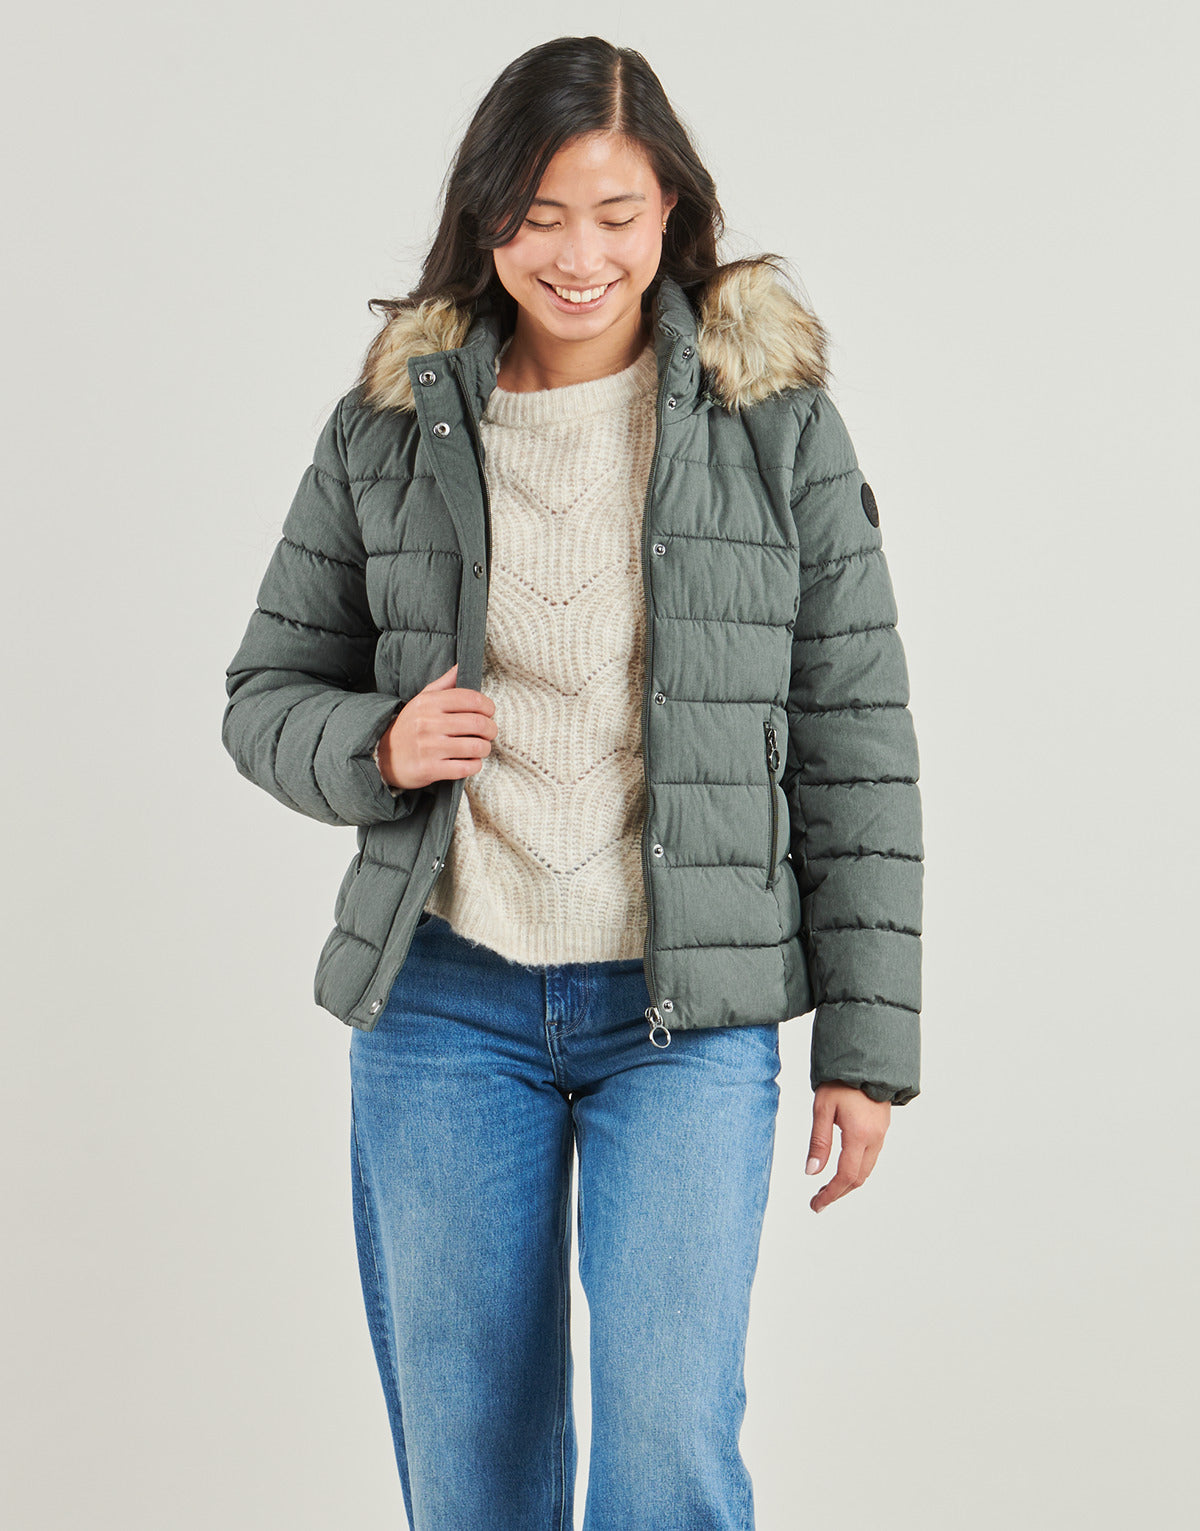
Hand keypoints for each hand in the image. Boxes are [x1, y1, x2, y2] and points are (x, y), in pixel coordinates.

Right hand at [375, 663, 496, 790]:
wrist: (382, 756)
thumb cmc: (409, 726)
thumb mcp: (422, 700)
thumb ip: (444, 683)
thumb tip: (461, 665)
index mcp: (429, 703)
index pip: (471, 699)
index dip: (488, 706)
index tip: (489, 712)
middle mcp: (428, 723)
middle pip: (478, 723)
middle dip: (491, 729)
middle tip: (489, 732)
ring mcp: (429, 748)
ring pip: (475, 747)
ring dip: (485, 748)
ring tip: (481, 748)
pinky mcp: (430, 769)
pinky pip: (466, 768)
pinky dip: (475, 765)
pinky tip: (471, 762)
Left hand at [804, 1082, 890, 1212]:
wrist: (866, 1060)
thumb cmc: (841, 1081)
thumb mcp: (822, 1109)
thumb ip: (818, 1142)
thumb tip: (812, 1172)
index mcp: (859, 1135)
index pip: (846, 1175)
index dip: (831, 1194)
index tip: (816, 1205)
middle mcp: (875, 1138)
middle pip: (859, 1178)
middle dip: (838, 1192)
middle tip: (818, 1200)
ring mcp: (881, 1133)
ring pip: (866, 1169)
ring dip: (848, 1182)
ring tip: (827, 1188)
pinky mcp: (882, 1128)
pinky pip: (871, 1157)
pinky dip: (856, 1168)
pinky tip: (842, 1167)